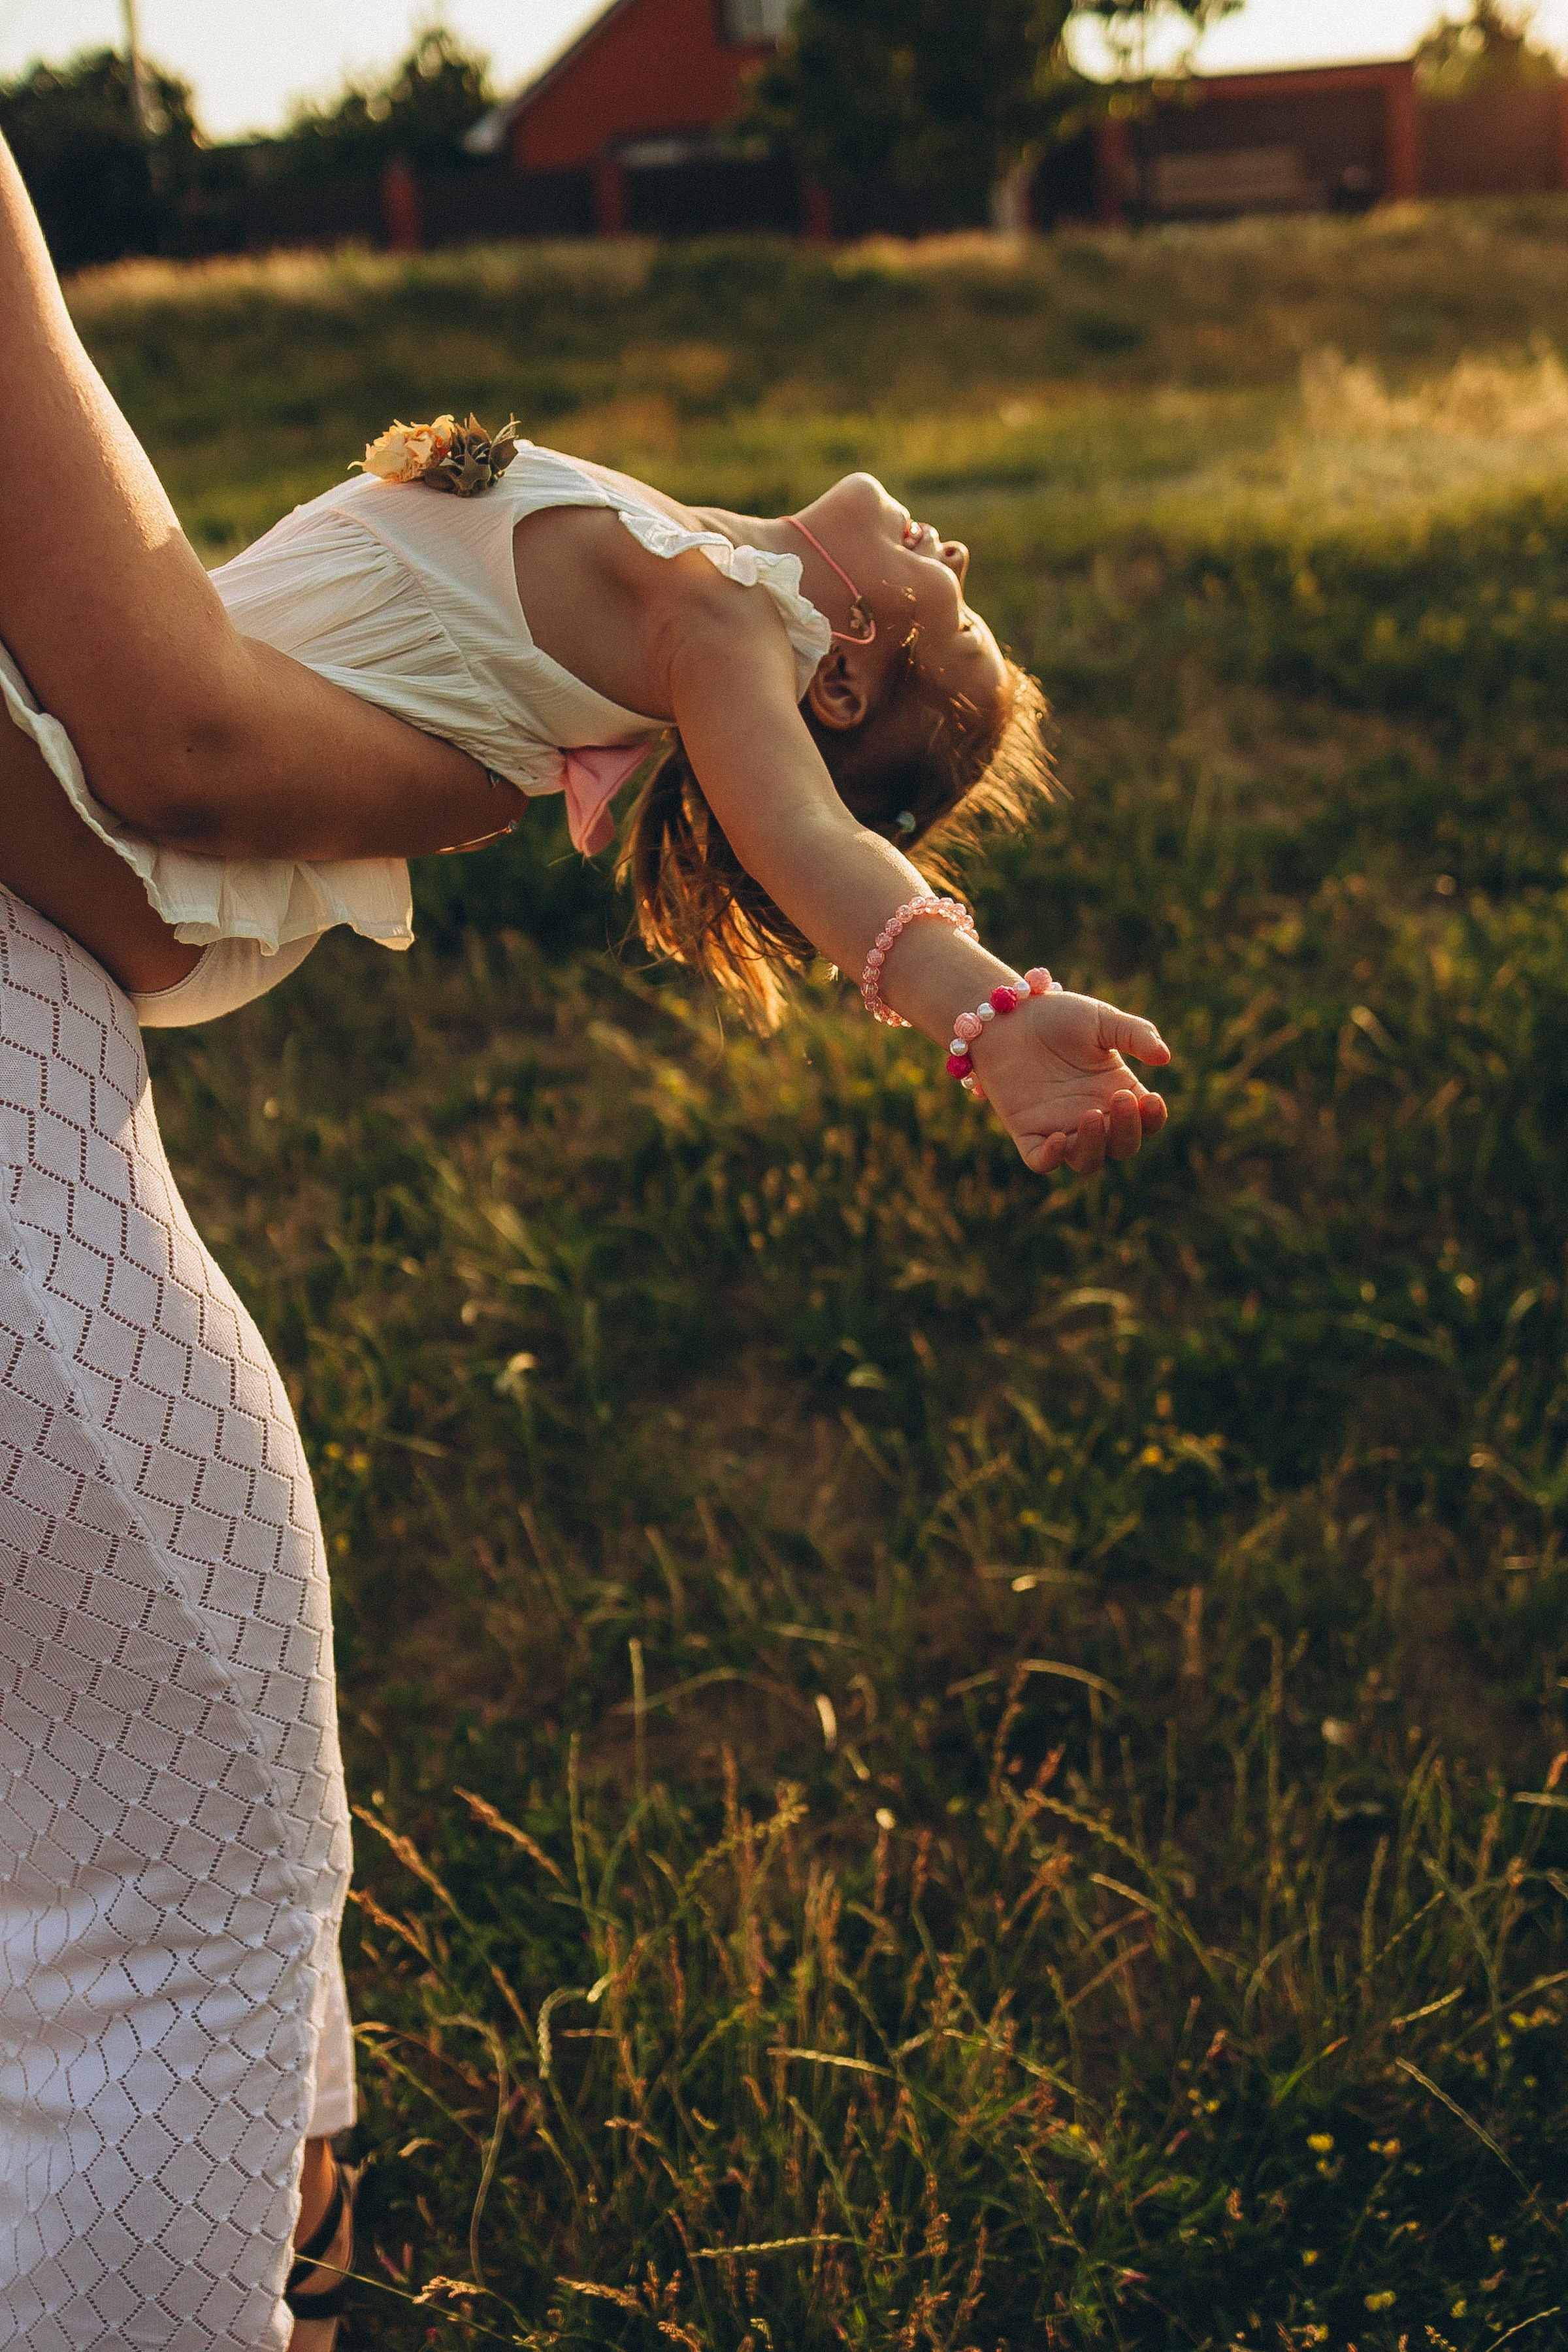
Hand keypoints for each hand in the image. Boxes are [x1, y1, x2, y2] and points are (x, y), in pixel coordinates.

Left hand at [969, 976, 1169, 1175]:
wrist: (1007, 1014)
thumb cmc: (1057, 1016)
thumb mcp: (1101, 1020)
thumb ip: (1135, 1034)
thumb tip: (1165, 1058)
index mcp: (1116, 1092)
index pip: (1146, 1122)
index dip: (1152, 1118)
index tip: (1150, 1098)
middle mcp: (1092, 1115)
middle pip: (1121, 1147)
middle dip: (1126, 1131)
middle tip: (1119, 1099)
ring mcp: (1059, 1127)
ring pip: (1086, 1161)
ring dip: (1095, 1146)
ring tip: (1090, 1116)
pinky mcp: (1027, 1131)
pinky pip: (1041, 1162)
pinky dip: (1051, 1158)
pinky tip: (1058, 1138)